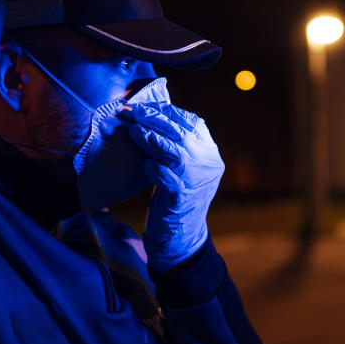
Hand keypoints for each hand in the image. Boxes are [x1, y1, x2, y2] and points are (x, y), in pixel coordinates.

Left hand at [127, 103, 223, 271]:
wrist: (181, 238)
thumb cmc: (176, 197)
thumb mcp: (183, 167)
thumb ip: (176, 144)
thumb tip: (152, 114)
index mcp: (210, 154)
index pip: (193, 122)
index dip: (169, 111)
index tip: (146, 105)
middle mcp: (208, 166)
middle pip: (182, 134)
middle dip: (156, 119)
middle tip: (134, 112)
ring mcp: (197, 182)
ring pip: (175, 153)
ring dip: (152, 140)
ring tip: (134, 131)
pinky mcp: (181, 199)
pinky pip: (166, 178)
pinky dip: (155, 169)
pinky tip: (144, 165)